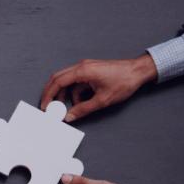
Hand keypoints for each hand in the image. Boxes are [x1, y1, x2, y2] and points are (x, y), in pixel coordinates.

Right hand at [40, 54, 157, 121]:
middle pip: (58, 79)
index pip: (58, 81)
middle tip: (49, 107)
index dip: (49, 95)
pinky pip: (77, 83)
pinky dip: (76, 93)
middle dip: (52, 94)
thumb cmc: (124, 81)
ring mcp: (86, 68)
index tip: (45, 106)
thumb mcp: (102, 100)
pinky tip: (81, 103)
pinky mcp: (90, 72)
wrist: (138, 71)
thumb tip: (70, 116)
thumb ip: (83, 109)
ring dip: (65, 95)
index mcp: (82, 71)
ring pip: (68, 82)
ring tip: (68, 109)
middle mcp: (81, 67)